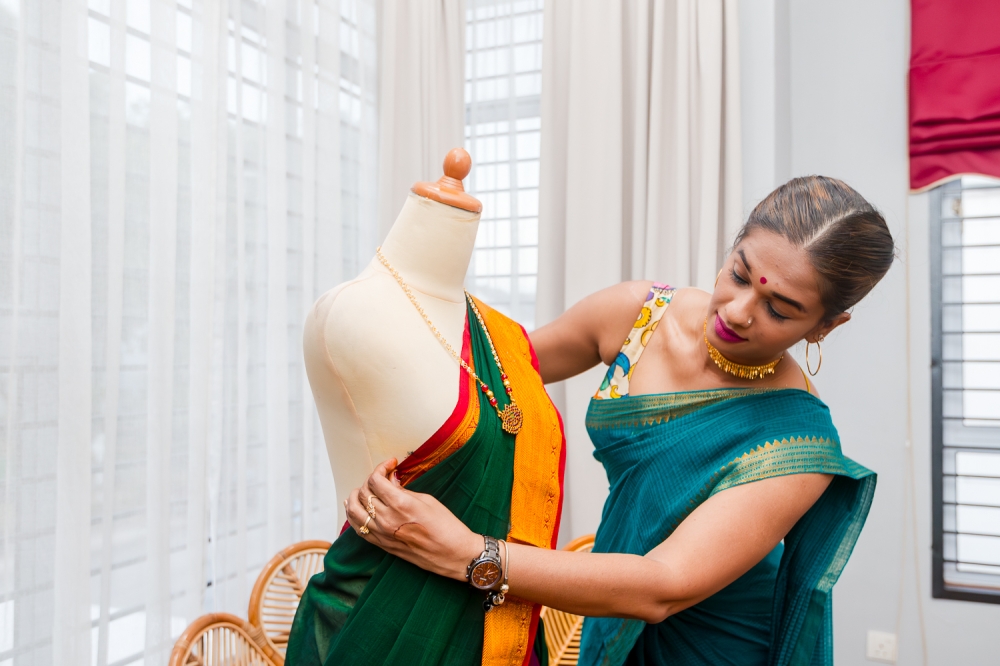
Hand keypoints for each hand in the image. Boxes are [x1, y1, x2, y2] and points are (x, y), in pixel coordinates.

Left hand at [344, 458, 482, 581]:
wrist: (453, 554)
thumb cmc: (447, 526)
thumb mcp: (427, 500)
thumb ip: (403, 490)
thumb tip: (390, 480)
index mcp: (401, 505)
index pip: (376, 481)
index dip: (381, 468)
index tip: (391, 464)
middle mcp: (387, 519)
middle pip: (364, 493)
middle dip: (371, 480)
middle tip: (383, 476)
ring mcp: (382, 534)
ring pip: (354, 510)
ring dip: (356, 496)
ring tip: (365, 489)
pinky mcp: (382, 545)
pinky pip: (358, 528)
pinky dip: (353, 515)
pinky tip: (356, 506)